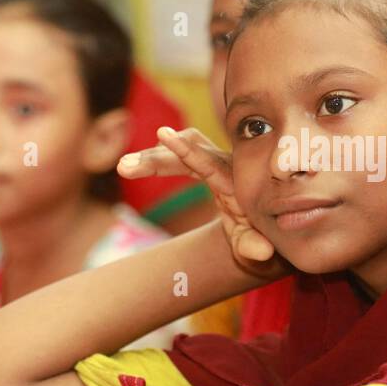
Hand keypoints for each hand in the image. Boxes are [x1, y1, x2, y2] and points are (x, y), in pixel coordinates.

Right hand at [117, 126, 287, 280]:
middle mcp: (225, 165)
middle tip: (124, 168)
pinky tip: (136, 164)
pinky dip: (158, 156)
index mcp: (234, 182)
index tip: (163, 133)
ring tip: (125, 168)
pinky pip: (180, 152)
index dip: (185, 150)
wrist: (262, 224)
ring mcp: (214, 161)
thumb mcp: (253, 244)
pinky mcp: (204, 161)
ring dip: (153, 155)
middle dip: (155, 157)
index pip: (207, 162)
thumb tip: (262, 252)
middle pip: (188, 149)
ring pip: (182, 146)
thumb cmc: (255, 234)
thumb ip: (254, 246)